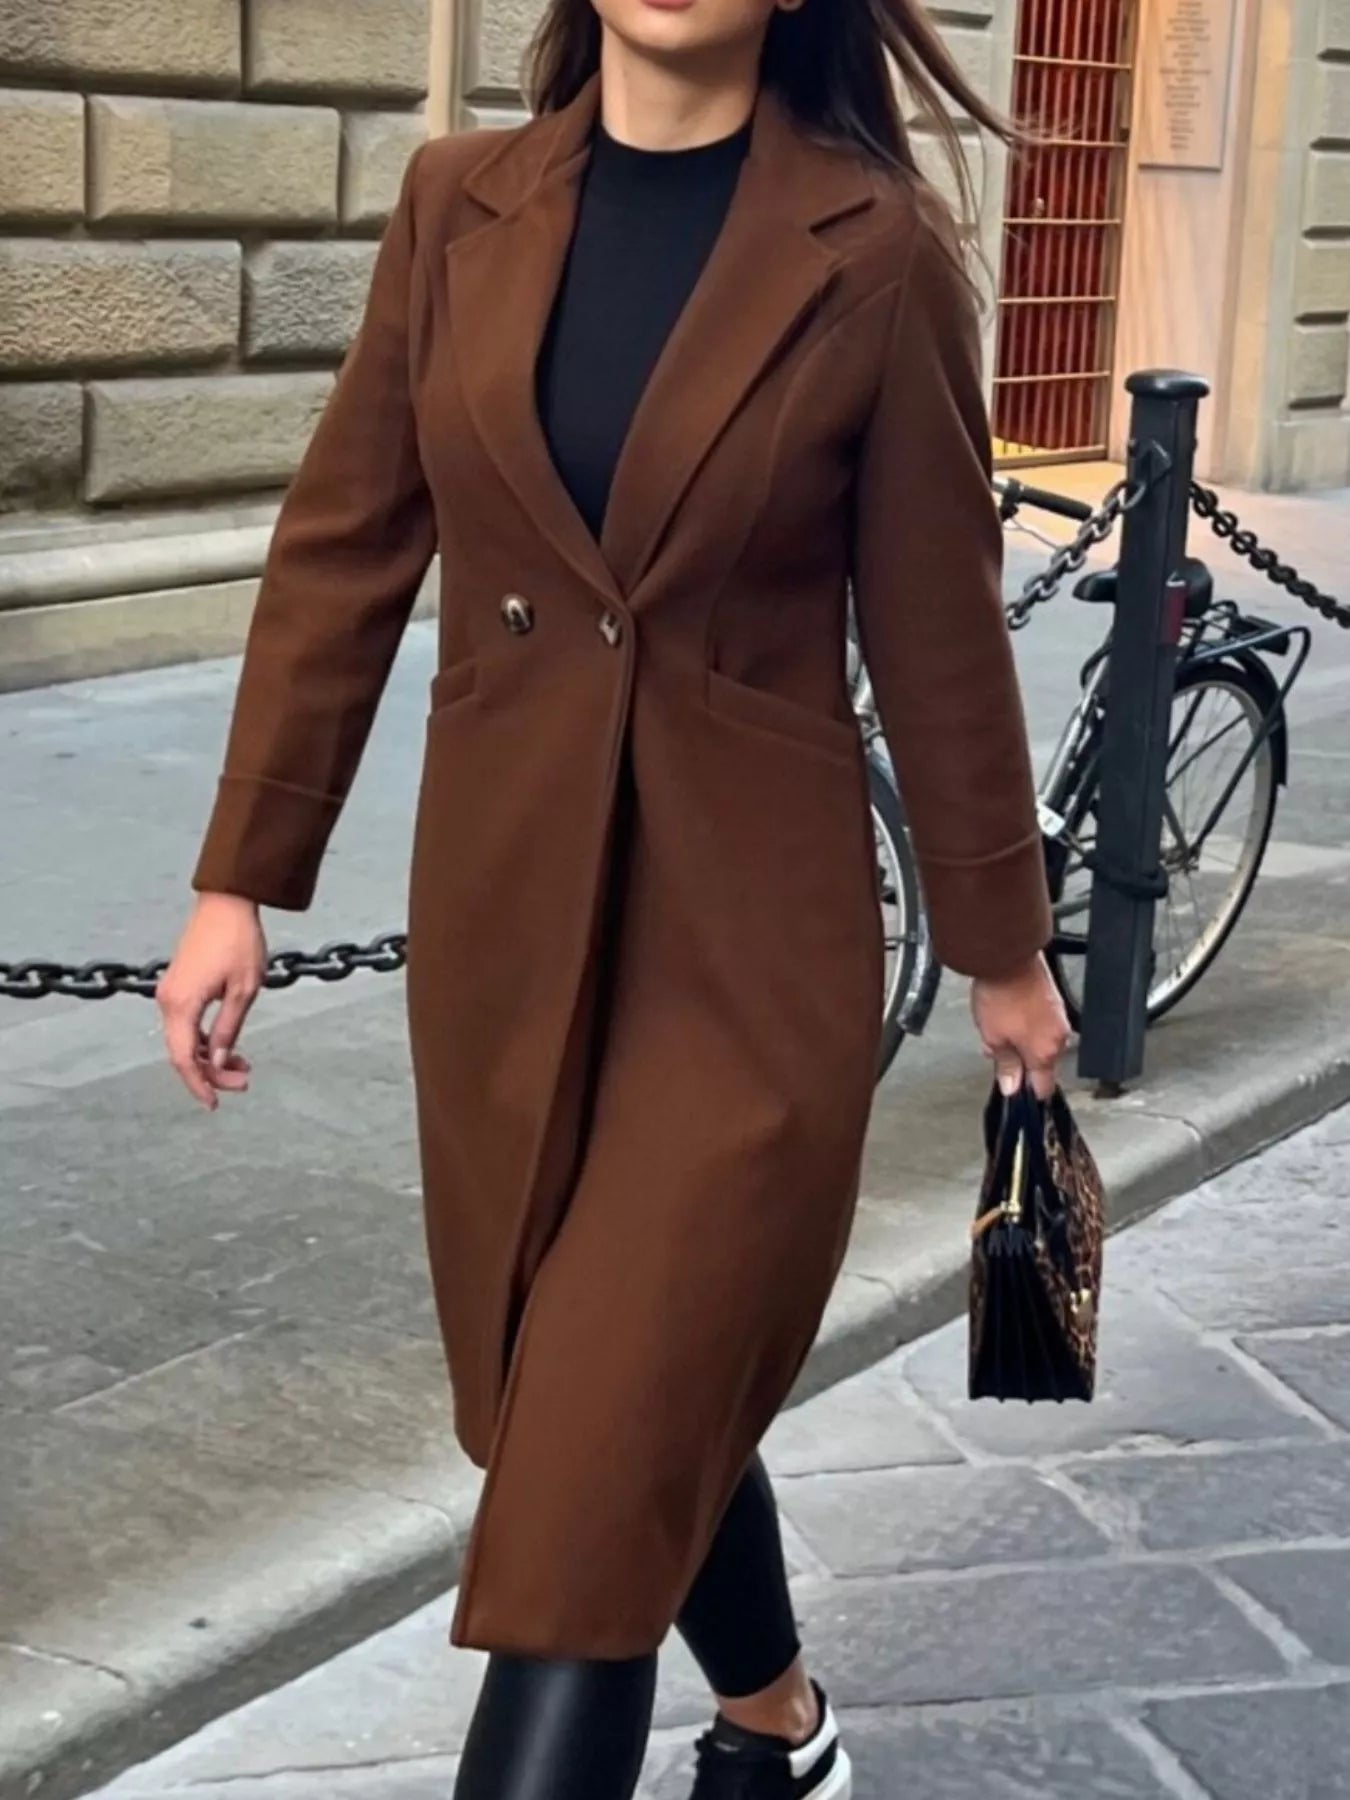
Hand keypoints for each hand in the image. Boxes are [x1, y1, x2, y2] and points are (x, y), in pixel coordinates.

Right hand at [157, 892, 266, 1108]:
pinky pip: (186, 1024)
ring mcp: (171, 993)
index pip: (183, 1058)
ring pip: (185, 1040)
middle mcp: (168, 1002)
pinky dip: (205, 1039)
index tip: (215, 1103)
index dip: (198, 1084)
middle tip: (245, 1080)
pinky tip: (228, 1046)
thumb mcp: (243, 990)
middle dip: (212, 1073)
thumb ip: (228, 1029)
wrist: (226, 902)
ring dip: (211, 1056)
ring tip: (244, 1065)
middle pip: (183, 1053)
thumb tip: (219, 1061)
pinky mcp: (178, 986)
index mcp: (181, 1004)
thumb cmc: (239, 942)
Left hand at [970, 953, 1070, 1099]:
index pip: (1043, 1086)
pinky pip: (1039, 1024)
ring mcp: (1058, 1018)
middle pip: (1040, 1063)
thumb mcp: (994, 1037)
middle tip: (995, 1052)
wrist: (1008, 956)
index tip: (1016, 1094)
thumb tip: (1012, 1086)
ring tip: (995, 1028)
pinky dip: (1024, 1025)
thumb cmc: (1001, 995)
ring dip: (1019, 1042)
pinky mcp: (1053, 1002)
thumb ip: (1005, 1065)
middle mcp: (1058, 1037)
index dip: (1027, 1093)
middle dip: (1018, 1062)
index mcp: (1045, 1052)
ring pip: (1038, 1042)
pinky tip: (1004, 1015)